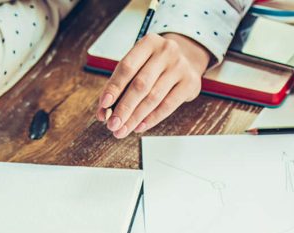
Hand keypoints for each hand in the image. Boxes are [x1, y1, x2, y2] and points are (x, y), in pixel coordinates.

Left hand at [96, 33, 210, 138]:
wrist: (187, 60)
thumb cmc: (155, 65)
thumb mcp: (138, 65)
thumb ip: (121, 86)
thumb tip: (103, 112)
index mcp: (149, 42)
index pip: (127, 67)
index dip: (114, 87)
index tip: (103, 105)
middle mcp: (166, 51)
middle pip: (140, 84)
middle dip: (124, 108)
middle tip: (112, 125)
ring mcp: (180, 67)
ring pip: (153, 97)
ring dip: (135, 117)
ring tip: (123, 130)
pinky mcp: (190, 83)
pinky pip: (168, 105)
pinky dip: (152, 118)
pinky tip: (140, 126)